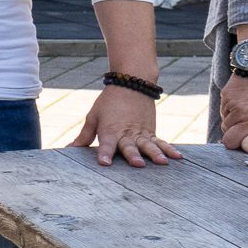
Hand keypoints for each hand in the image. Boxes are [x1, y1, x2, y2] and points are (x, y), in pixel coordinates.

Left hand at [67, 86, 182, 167]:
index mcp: (109, 130)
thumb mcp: (93, 117)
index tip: (104, 163)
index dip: (105, 153)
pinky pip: (161, 141)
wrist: (131, 83)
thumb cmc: (108, 103)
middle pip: (130, 146)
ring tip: (162, 163)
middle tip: (138, 164)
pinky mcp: (151, 132)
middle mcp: (126, 133)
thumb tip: (70, 149)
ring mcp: (141, 133)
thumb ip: (84, 136)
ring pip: (149, 145)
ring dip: (156, 154)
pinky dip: (169, 149)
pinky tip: (178, 157)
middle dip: (133, 155)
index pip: (106, 144)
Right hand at [219, 70, 247, 153]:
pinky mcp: (226, 97)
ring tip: (245, 113)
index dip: (247, 147)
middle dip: (235, 139)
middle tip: (244, 132)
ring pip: (225, 126)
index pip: (247, 148)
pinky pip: (223, 112)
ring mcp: (235, 108)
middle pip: (229, 141)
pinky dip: (229, 112)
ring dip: (232, 124)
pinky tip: (240, 104)